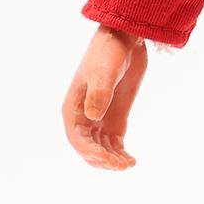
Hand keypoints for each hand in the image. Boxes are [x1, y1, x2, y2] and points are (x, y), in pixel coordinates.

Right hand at [61, 24, 147, 169]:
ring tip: (128, 164)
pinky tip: (131, 160)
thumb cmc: (109, 52)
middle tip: (122, 165)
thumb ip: (99, 92)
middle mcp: (83, 117)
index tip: (107, 159)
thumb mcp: (104, 71)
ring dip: (112, 160)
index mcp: (72, 108)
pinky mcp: (115, 118)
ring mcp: (99, 119)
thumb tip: (93, 117)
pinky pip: (114, 143)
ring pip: (101, 149)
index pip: (76, 138)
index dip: (89, 152)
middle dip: (102, 160)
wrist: (126, 38)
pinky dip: (120, 153)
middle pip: (88, 148)